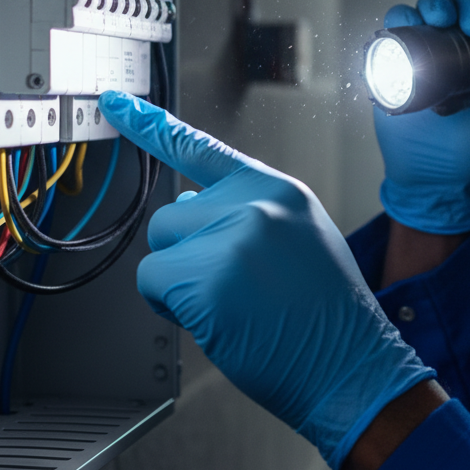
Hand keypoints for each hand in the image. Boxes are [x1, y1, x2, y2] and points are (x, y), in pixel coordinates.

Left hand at [98, 91, 434, 469]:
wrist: (352, 365)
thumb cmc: (328, 316)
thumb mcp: (301, 240)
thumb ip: (247, 215)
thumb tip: (189, 208)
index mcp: (280, 191)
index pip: (203, 150)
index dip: (153, 127)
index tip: (117, 105)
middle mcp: (254, 204)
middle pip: (172, 216)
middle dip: (187, 254)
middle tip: (234, 286)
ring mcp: (229, 237)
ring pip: (160, 250)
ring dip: (181, 283)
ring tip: (235, 305)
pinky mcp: (205, 277)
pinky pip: (153, 284)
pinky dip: (172, 308)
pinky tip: (220, 320)